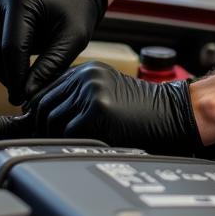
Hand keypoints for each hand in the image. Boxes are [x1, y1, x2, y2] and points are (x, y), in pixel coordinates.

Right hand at [0, 0, 107, 104]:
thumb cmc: (75, 14)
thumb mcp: (73, 39)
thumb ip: (51, 65)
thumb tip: (27, 92)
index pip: (11, 46)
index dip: (16, 77)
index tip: (22, 98)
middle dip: (7, 76)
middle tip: (20, 95)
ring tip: (17, 83)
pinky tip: (11, 68)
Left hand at [31, 62, 201, 154]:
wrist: (175, 113)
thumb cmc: (145, 111)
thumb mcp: (109, 93)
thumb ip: (79, 99)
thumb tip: (43, 119)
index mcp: (88, 70)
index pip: (46, 90)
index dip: (39, 112)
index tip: (38, 127)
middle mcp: (87, 76)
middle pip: (44, 106)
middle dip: (44, 127)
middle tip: (53, 142)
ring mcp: (92, 91)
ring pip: (52, 122)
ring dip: (58, 138)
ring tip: (75, 144)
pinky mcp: (98, 110)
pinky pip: (68, 134)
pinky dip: (73, 144)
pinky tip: (88, 145)